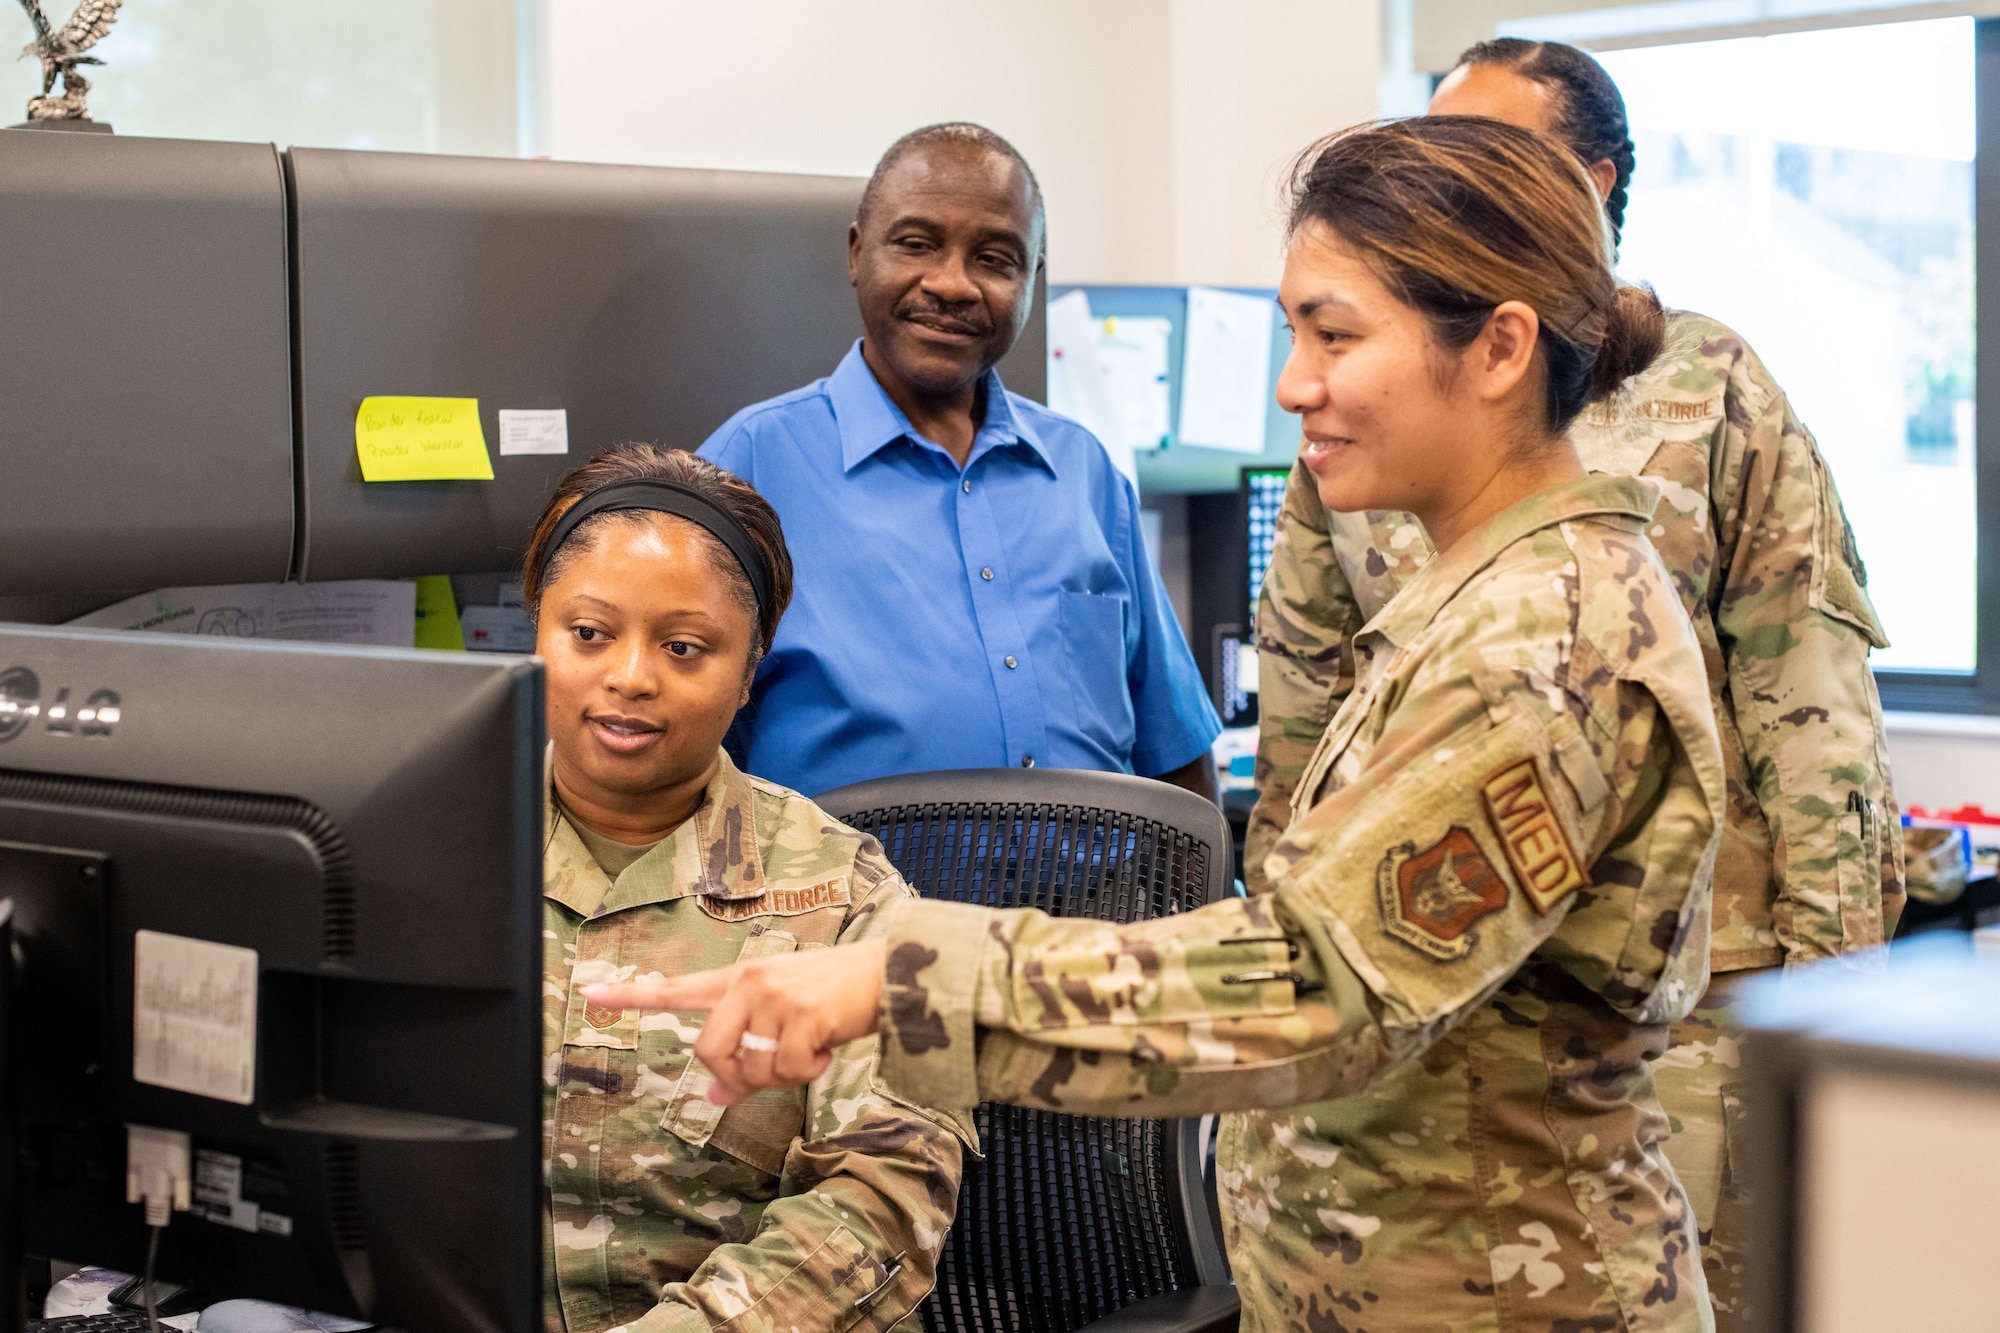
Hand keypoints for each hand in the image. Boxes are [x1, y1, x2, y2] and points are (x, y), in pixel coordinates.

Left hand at [582, 938, 886, 1104]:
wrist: (887, 974)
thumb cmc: (834, 997)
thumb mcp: (784, 1016)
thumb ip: (746, 1050)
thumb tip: (714, 1097)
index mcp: (739, 979)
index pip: (676, 988)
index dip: (631, 996)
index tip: (591, 995)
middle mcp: (749, 983)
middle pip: (708, 1049)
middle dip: (735, 1076)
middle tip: (771, 1073)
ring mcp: (774, 997)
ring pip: (751, 1068)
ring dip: (781, 1077)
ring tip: (809, 1053)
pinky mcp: (801, 1015)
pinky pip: (788, 1070)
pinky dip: (809, 1072)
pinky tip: (826, 1048)